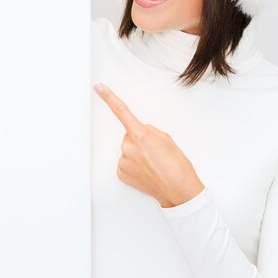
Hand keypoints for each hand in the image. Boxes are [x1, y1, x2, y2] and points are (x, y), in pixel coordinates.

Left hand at [93, 82, 204, 207]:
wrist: (179, 190)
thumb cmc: (177, 165)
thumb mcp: (166, 138)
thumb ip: (148, 130)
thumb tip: (139, 132)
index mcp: (140, 134)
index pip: (121, 111)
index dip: (108, 97)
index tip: (98, 87)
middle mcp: (128, 147)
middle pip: (130, 136)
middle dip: (140, 141)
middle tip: (155, 153)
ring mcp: (123, 161)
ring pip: (128, 150)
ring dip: (138, 154)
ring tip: (153, 164)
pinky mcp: (121, 173)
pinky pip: (126, 162)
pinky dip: (134, 165)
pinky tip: (146, 171)